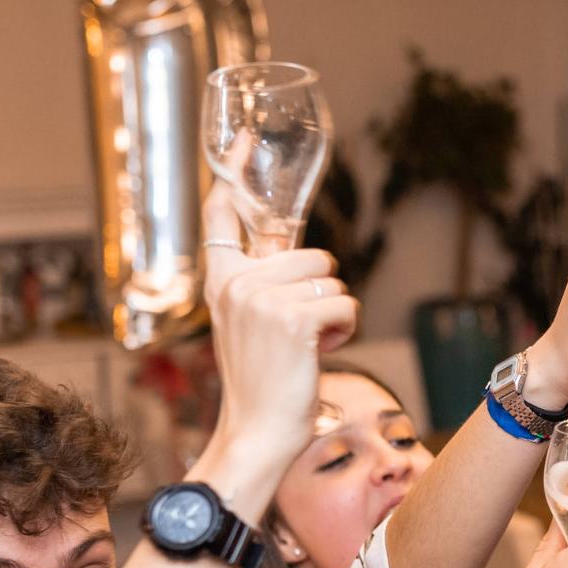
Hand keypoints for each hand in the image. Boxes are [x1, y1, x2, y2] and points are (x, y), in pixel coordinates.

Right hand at [199, 184, 356, 487]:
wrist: (255, 430)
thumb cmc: (262, 380)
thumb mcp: (250, 322)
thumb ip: (265, 283)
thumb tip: (304, 257)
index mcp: (221, 278)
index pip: (223, 214)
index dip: (237, 172)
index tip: (247, 136)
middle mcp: (235, 281)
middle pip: (312, 255)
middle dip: (321, 294)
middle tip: (297, 334)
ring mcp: (260, 298)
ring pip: (333, 280)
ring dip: (334, 315)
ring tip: (305, 345)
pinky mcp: (291, 318)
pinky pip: (346, 306)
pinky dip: (344, 332)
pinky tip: (317, 353)